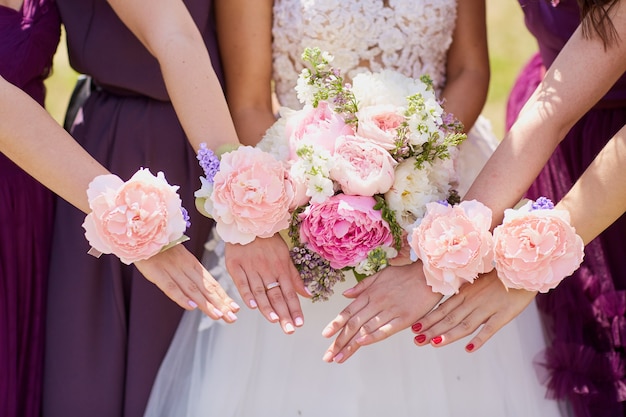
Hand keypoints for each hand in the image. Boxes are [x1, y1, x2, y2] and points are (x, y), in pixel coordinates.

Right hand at [135, 243, 238, 321]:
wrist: (143, 234)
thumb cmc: (161, 250)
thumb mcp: (181, 260)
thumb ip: (191, 275)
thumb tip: (202, 294)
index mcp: (194, 265)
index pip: (212, 284)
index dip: (223, 297)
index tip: (235, 308)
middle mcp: (187, 268)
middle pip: (206, 289)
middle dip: (220, 304)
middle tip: (232, 317)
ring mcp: (172, 270)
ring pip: (192, 289)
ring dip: (206, 304)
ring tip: (218, 315)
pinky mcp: (157, 273)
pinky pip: (170, 286)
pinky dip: (181, 297)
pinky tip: (191, 307)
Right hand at [225, 234, 308, 333]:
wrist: (248, 222)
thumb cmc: (269, 240)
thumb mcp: (285, 255)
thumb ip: (294, 276)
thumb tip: (307, 294)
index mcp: (280, 267)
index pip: (289, 292)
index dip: (294, 308)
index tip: (299, 323)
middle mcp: (267, 269)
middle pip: (276, 294)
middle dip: (284, 313)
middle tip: (289, 330)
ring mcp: (250, 267)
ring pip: (260, 291)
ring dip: (267, 307)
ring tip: (275, 320)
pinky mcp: (235, 265)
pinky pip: (241, 282)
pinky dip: (246, 294)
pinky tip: (252, 306)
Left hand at [321, 261, 442, 362]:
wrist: (429, 274)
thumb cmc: (406, 274)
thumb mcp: (381, 275)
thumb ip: (362, 286)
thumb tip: (345, 294)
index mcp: (370, 294)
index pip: (349, 311)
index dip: (336, 324)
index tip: (325, 335)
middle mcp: (377, 303)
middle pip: (354, 324)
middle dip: (339, 341)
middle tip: (328, 356)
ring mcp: (390, 311)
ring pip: (366, 329)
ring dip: (351, 345)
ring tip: (339, 358)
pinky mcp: (404, 318)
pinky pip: (385, 329)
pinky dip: (372, 336)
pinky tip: (361, 343)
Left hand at [411, 270, 536, 350]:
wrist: (522, 271)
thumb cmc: (498, 276)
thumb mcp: (475, 282)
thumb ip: (462, 293)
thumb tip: (446, 303)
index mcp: (465, 293)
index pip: (442, 309)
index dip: (428, 319)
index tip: (414, 328)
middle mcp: (473, 301)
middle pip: (449, 318)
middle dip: (432, 330)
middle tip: (416, 340)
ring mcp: (488, 308)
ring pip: (465, 324)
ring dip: (449, 335)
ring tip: (434, 343)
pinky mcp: (504, 314)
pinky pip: (491, 328)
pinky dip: (480, 339)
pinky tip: (469, 349)